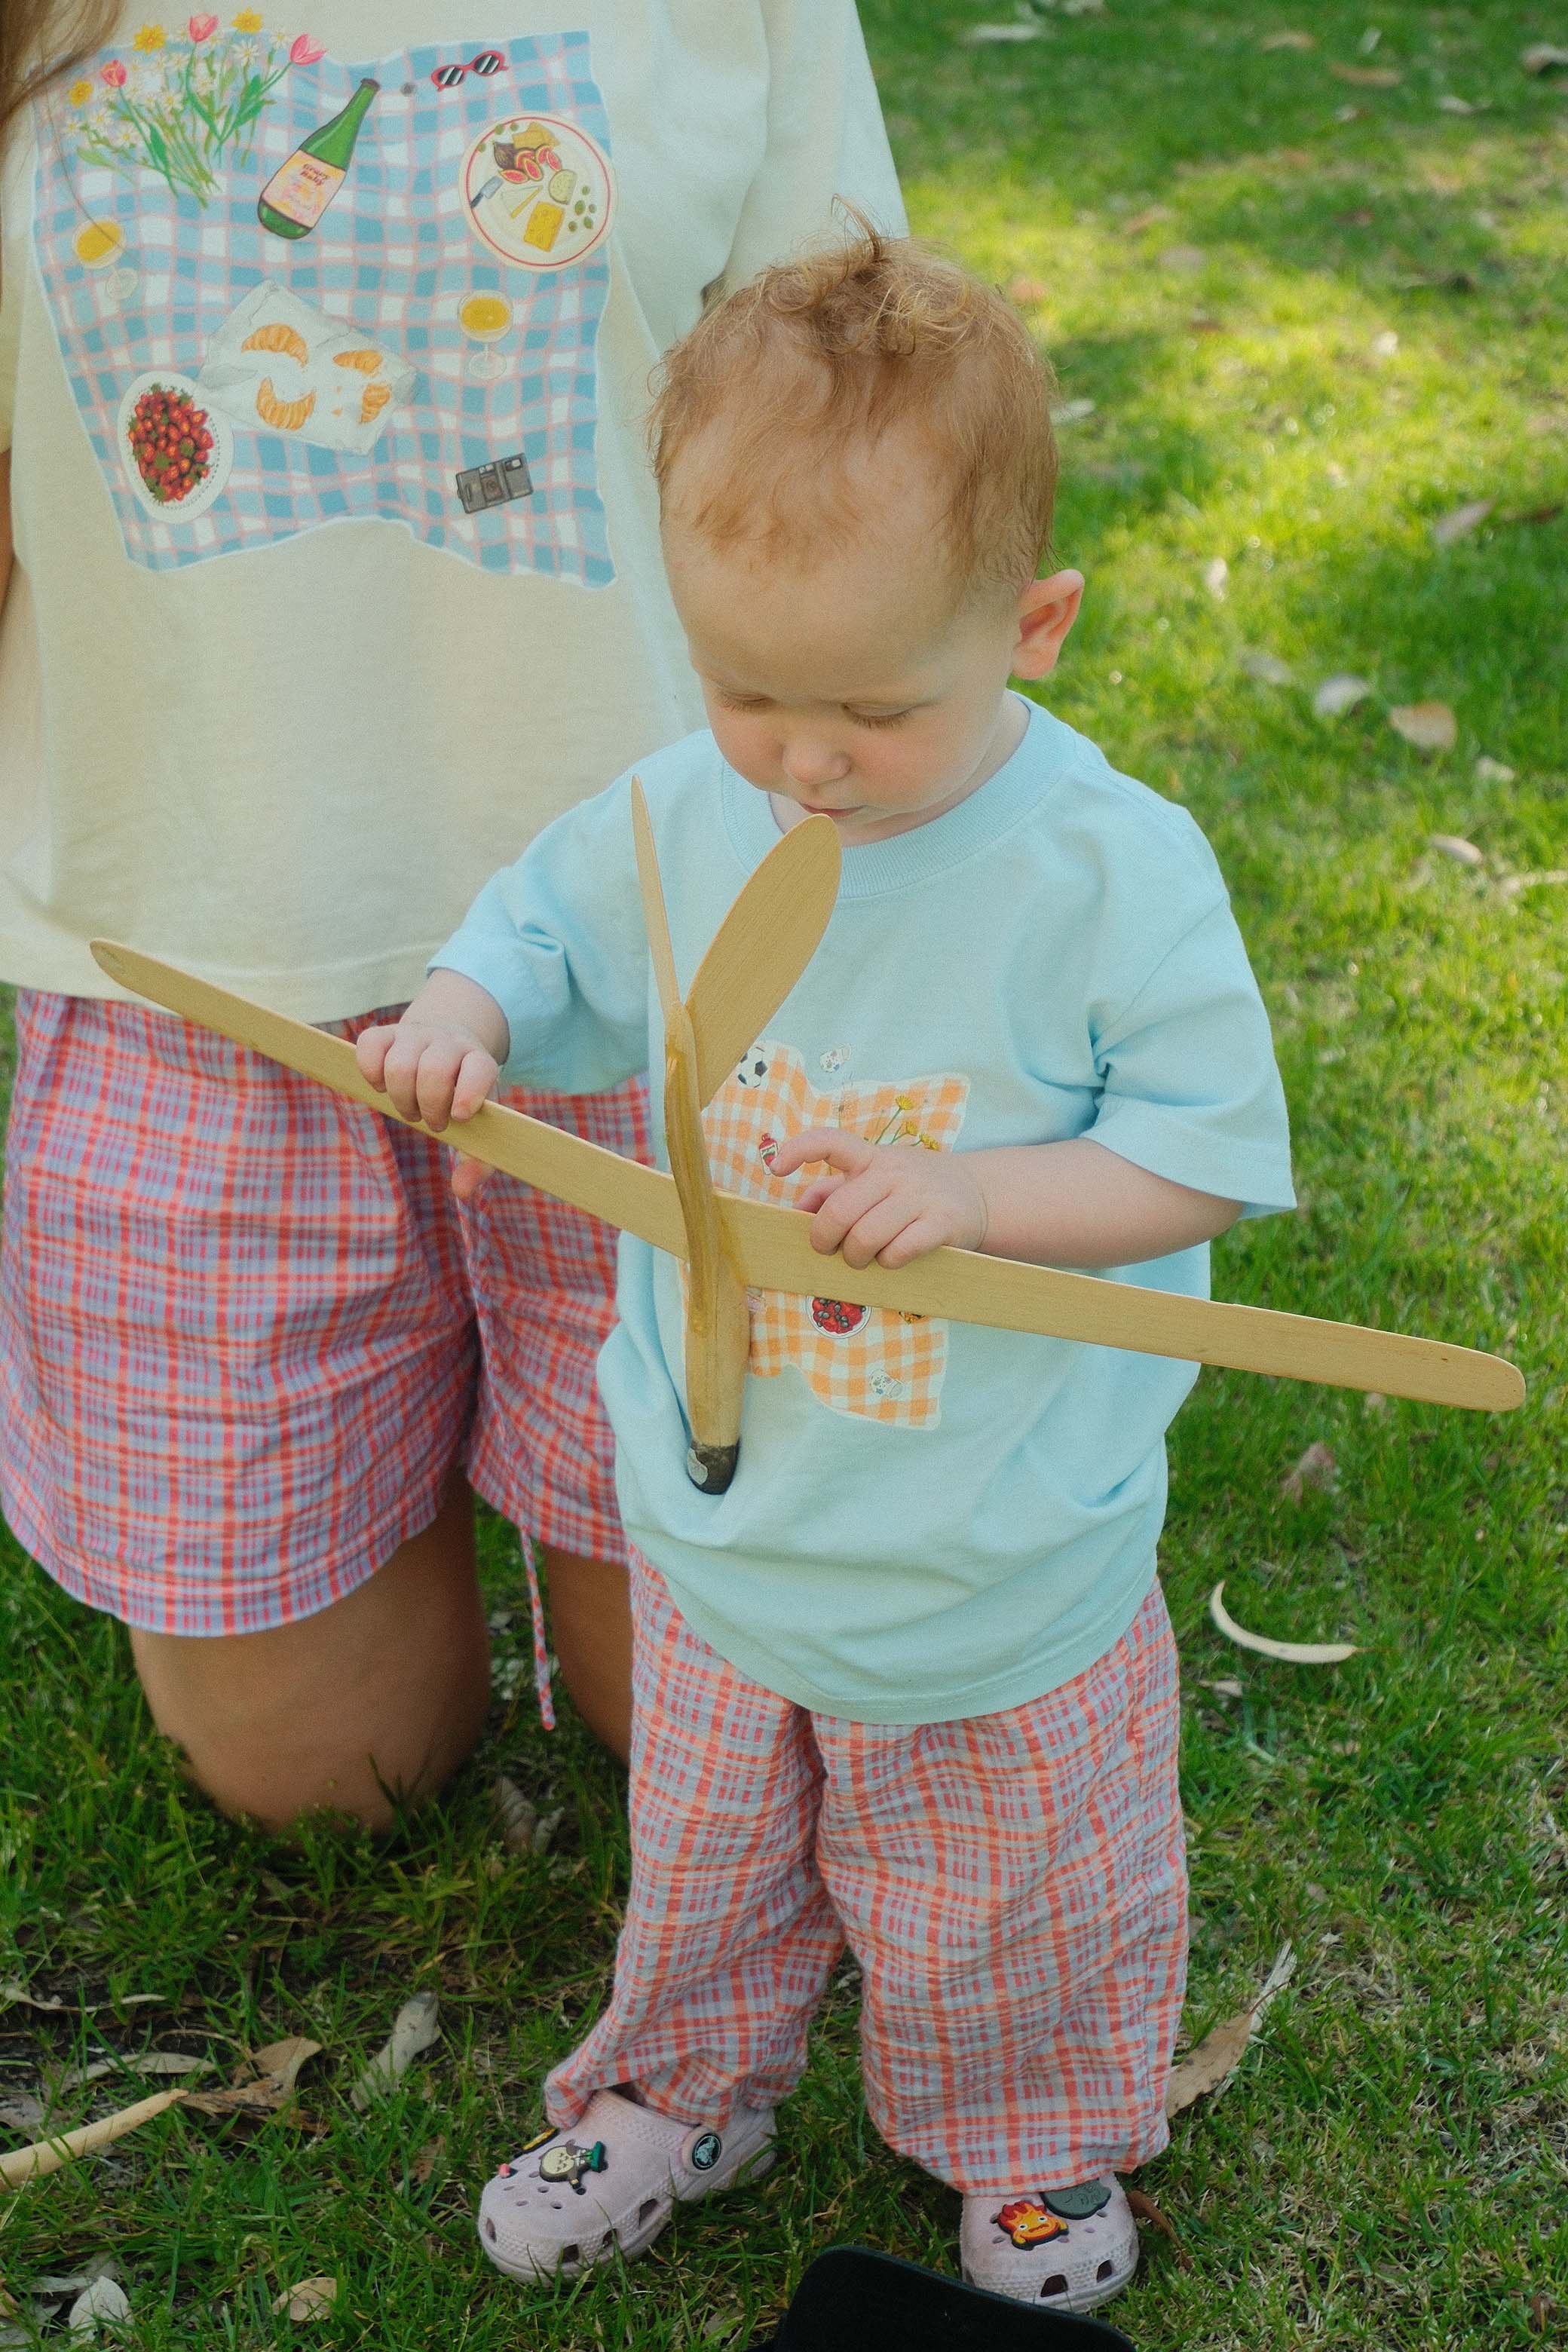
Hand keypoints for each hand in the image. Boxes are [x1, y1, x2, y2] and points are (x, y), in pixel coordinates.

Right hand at [355, 973, 507, 1199]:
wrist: (448, 1045)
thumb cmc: (463, 1094)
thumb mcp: (479, 1123)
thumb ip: (476, 1159)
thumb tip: (462, 1191)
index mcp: (478, 1062)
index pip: (479, 1068)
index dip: (469, 1091)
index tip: (458, 1116)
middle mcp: (449, 1043)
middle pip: (433, 1070)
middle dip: (428, 1104)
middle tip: (431, 1121)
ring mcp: (416, 1035)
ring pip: (400, 1062)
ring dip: (400, 1095)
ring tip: (409, 1109)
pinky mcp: (386, 1033)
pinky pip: (370, 1044)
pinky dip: (370, 1070)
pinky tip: (380, 1086)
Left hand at [767, 1127, 988, 1269]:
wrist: (978, 1194)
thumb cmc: (912, 1190)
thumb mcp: (875, 1179)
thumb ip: (833, 1191)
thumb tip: (796, 1209)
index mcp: (871, 1158)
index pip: (831, 1141)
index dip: (799, 1149)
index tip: (776, 1167)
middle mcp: (894, 1171)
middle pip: (841, 1210)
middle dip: (825, 1239)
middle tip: (829, 1249)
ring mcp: (920, 1195)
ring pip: (867, 1235)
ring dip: (856, 1256)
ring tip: (862, 1259)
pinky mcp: (943, 1222)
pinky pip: (900, 1250)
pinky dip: (889, 1262)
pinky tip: (892, 1258)